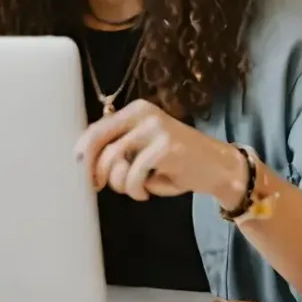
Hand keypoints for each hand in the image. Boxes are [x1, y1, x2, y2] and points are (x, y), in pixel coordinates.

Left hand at [75, 99, 243, 203]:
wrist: (218, 166)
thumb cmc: (176, 162)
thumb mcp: (143, 150)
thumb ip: (118, 151)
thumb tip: (85, 164)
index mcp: (134, 111)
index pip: (95, 129)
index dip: (83, 154)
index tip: (83, 175)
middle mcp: (142, 114)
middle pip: (99, 144)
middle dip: (97, 172)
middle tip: (103, 186)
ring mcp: (155, 128)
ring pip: (115, 162)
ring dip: (120, 184)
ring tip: (136, 189)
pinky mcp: (166, 147)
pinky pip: (134, 175)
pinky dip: (137, 190)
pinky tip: (147, 190)